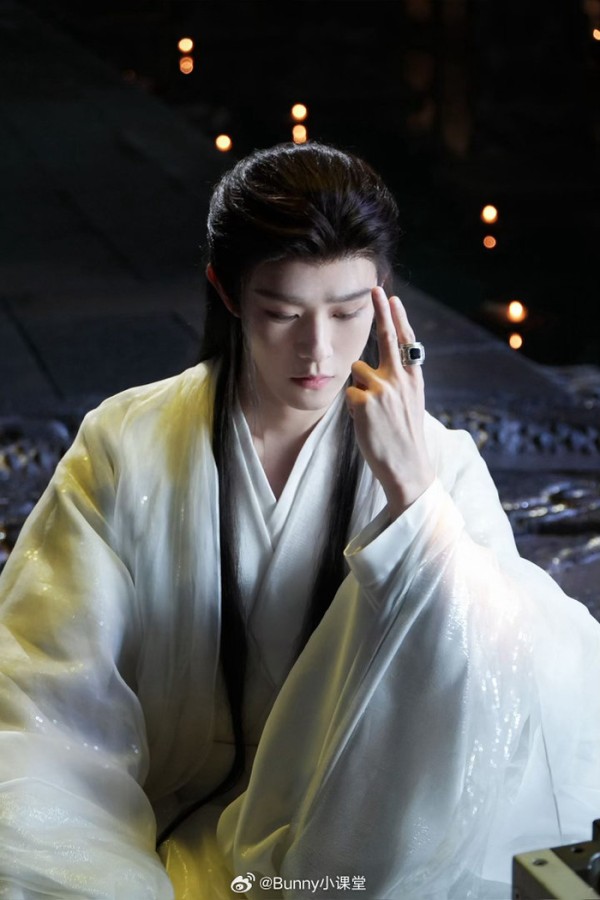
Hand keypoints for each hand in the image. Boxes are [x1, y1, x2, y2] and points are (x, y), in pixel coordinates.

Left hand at [345, 287, 433, 518]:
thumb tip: (382, 363)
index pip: (406, 342)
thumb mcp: (411, 404)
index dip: (398, 318)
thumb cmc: (405, 436)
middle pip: (387, 338)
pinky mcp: (364, 402)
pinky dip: (353, 406)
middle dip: (382, 312)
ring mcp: (382, 389)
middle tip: (375, 290)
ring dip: (359, 387)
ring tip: (372, 412)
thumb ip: (400, 381)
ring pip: (357, 370)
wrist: (407, 466)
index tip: (391, 298)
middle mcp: (400, 379)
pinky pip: (349, 393)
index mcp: (414, 379)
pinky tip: (366, 422)